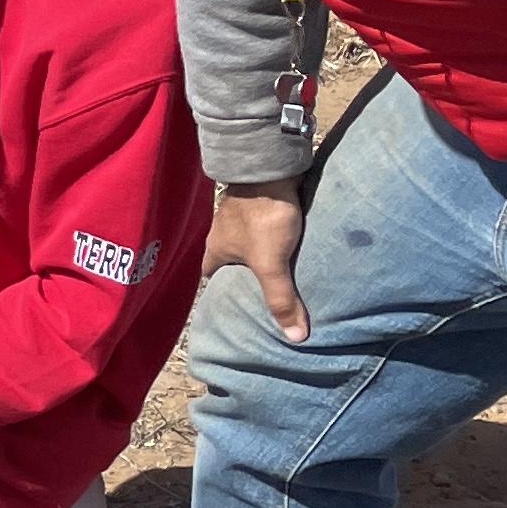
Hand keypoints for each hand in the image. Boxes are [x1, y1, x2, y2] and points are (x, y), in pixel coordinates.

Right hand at [206, 180, 309, 342]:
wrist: (268, 169)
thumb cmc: (262, 217)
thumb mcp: (272, 264)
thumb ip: (282, 299)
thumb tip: (296, 338)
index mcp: (216, 249)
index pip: (210, 274)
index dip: (220, 288)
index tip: (234, 299)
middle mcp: (221, 231)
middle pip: (228, 256)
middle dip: (241, 270)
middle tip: (259, 286)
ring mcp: (238, 213)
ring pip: (244, 238)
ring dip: (256, 249)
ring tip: (277, 263)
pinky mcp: (257, 200)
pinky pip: (260, 222)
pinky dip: (269, 231)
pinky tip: (285, 236)